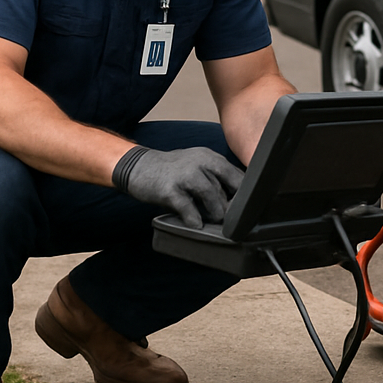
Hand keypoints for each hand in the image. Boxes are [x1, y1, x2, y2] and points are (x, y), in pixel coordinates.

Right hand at [112, 145, 243, 227]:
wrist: (138, 166)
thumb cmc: (171, 170)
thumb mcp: (196, 165)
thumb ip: (215, 177)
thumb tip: (237, 199)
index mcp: (209, 157)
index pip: (235, 175)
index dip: (243, 194)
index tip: (245, 208)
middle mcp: (199, 163)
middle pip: (225, 186)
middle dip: (230, 206)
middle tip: (231, 220)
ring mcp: (184, 175)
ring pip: (210, 195)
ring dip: (215, 212)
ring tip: (215, 221)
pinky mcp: (170, 189)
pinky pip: (188, 207)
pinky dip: (194, 218)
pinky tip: (196, 225)